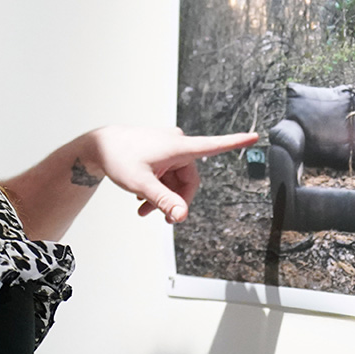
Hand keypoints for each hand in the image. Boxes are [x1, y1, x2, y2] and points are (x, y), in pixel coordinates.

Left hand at [85, 126, 257, 223]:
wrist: (99, 147)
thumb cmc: (118, 158)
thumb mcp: (141, 184)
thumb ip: (162, 201)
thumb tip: (181, 216)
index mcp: (178, 146)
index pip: (213, 145)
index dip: (235, 142)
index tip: (254, 136)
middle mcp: (177, 143)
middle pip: (189, 179)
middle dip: (175, 199)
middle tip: (160, 218)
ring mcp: (169, 147)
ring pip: (176, 180)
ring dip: (164, 197)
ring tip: (143, 210)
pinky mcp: (161, 152)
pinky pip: (168, 175)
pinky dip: (158, 188)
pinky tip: (142, 201)